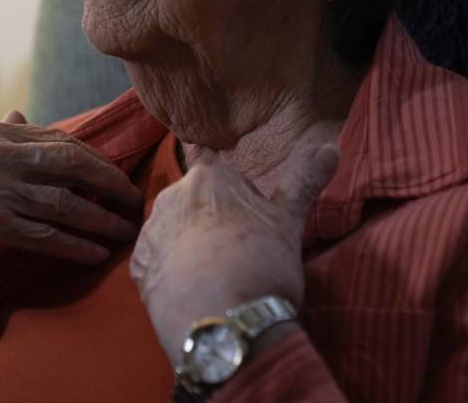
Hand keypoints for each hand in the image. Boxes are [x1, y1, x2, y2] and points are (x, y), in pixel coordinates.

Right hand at [0, 110, 142, 348]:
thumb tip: (25, 114)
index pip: (60, 140)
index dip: (96, 160)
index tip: (117, 177)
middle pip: (71, 164)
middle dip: (109, 182)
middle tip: (134, 198)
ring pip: (64, 203)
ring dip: (100, 220)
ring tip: (123, 230)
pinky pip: (45, 235)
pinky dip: (76, 245)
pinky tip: (95, 253)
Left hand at [129, 142, 339, 365]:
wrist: (225, 321)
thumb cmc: (261, 264)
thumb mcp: (289, 221)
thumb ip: (306, 180)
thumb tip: (331, 147)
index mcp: (208, 177)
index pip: (231, 184)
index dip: (249, 212)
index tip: (258, 238)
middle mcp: (170, 195)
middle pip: (199, 207)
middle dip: (216, 226)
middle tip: (240, 260)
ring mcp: (149, 231)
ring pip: (176, 234)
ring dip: (192, 250)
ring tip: (217, 281)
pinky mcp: (136, 267)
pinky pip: (157, 264)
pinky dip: (172, 275)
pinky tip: (194, 294)